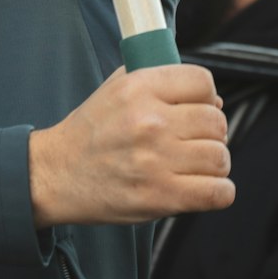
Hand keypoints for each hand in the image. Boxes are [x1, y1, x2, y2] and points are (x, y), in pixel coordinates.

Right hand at [29, 65, 234, 227]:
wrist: (56, 174)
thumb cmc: (90, 133)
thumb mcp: (114, 88)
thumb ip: (159, 81)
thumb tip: (212, 99)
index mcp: (138, 88)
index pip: (202, 81)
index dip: (206, 96)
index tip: (197, 108)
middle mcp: (150, 121)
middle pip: (216, 121)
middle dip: (210, 132)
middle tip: (192, 141)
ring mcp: (157, 161)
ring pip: (220, 157)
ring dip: (214, 163)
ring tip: (193, 165)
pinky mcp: (162, 197)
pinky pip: (219, 192)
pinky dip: (218, 192)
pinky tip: (200, 187)